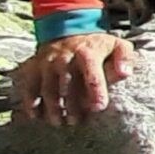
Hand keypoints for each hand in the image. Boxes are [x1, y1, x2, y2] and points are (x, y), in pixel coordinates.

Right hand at [13, 33, 135, 125]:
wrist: (67, 31)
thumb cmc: (96, 45)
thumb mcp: (117, 45)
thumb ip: (125, 58)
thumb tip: (125, 73)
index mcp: (88, 53)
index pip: (92, 74)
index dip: (96, 91)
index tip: (99, 107)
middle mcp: (65, 58)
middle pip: (67, 86)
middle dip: (72, 106)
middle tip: (76, 121)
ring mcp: (47, 63)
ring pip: (48, 89)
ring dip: (52, 108)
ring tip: (58, 122)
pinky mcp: (34, 68)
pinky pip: (29, 86)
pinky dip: (30, 102)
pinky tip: (36, 115)